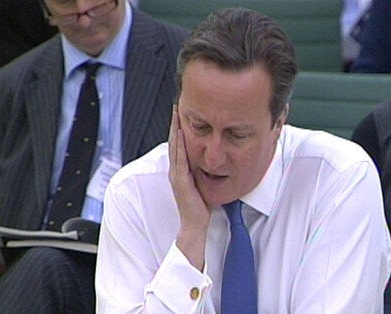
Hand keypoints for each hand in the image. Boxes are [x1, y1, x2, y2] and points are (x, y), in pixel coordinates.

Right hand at [168, 105, 210, 269]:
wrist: (194, 225)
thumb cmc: (201, 207)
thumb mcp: (203, 183)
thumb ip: (205, 171)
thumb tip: (216, 159)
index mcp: (181, 170)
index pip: (179, 144)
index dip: (179, 127)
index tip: (181, 111)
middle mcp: (176, 170)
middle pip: (174, 141)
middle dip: (175, 122)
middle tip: (176, 105)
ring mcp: (177, 174)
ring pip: (174, 146)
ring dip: (174, 128)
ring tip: (176, 112)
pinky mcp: (180, 180)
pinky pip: (179, 158)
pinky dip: (178, 144)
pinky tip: (179, 132)